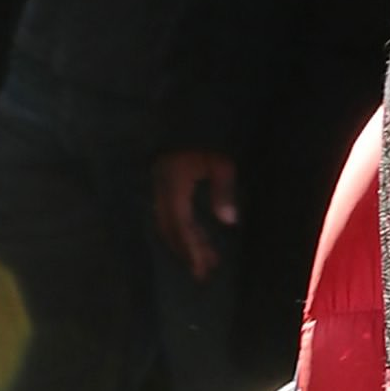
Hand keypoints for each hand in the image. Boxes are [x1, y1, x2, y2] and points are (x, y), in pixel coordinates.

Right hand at [155, 150, 238, 279]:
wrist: (190, 117)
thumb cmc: (208, 138)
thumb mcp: (222, 161)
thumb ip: (224, 190)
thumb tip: (228, 221)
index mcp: (173, 185)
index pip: (179, 224)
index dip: (189, 248)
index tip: (200, 268)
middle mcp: (162, 189)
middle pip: (171, 229)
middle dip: (186, 252)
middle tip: (203, 273)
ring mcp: (161, 187)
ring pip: (170, 223)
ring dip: (187, 243)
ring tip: (207, 261)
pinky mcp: (166, 185)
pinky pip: (172, 214)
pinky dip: (186, 229)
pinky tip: (200, 238)